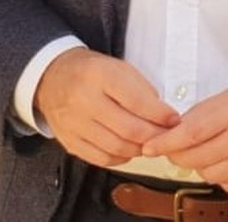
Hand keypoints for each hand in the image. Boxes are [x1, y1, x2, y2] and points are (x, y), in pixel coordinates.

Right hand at [34, 47, 179, 167]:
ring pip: (116, 147)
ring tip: (151, 143)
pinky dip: (121, 158)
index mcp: (99, 75)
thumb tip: (163, 116)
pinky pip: (101, 158)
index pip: (136, 100)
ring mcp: (74, 124)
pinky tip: (130, 150)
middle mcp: (84, 100)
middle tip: (167, 137)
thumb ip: (141, 89)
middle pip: (128, 128)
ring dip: (140, 149)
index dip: (159, 114)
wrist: (52, 77)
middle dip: (154, 136)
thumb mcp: (118, 67)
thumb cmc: (92, 71)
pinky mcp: (69, 141)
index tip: (174, 120)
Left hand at [140, 78, 227, 192]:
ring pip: (211, 175)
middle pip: (197, 158)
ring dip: (201, 165)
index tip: (149, 146)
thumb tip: (175, 132)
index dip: (165, 143)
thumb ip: (206, 113)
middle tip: (175, 148)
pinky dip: (222, 176)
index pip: (191, 132)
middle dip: (179, 155)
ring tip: (208, 151)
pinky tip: (227, 161)